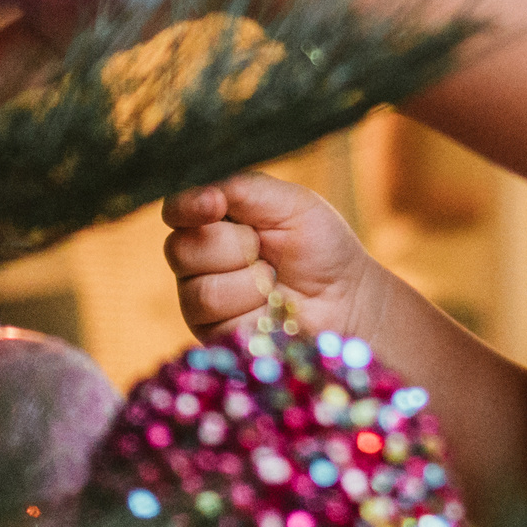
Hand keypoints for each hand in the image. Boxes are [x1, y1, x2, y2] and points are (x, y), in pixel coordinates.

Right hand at [160, 172, 383, 342]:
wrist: (349, 299)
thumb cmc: (321, 246)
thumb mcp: (291, 203)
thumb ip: (245, 190)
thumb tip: (206, 196)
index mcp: (213, 221)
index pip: (176, 211)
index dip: (188, 207)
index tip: (214, 205)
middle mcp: (198, 261)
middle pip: (181, 249)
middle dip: (234, 247)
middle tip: (267, 251)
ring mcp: (202, 301)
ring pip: (201, 290)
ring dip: (249, 283)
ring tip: (274, 282)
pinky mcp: (215, 337)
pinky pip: (218, 323)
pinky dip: (254, 311)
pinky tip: (273, 309)